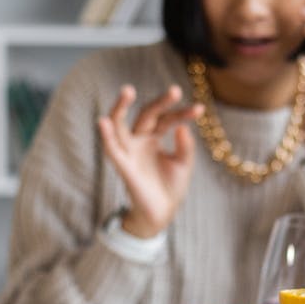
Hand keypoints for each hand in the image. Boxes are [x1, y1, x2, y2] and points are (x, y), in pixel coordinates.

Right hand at [96, 84, 203, 237]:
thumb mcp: (183, 164)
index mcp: (153, 137)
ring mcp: (129, 152)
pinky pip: (112, 149)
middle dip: (160, 102)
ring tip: (128, 90)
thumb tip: (183, 127)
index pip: (167, 118)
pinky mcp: (123, 167)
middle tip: (176, 90)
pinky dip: (106, 136)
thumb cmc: (170, 186)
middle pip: (146, 114)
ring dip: (121, 108)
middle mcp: (139, 140)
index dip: (182, 113)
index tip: (200, 109)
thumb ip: (185, 147)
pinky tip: (104, 121)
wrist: (162, 213)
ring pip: (120, 125)